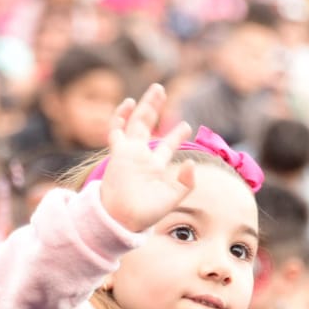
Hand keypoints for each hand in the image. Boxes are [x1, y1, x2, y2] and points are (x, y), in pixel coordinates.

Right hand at [97, 84, 194, 233]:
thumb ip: (185, 182)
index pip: (166, 145)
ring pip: (136, 122)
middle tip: (162, 91)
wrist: (122, 219)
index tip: (187, 126)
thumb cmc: (146, 213)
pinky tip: (129, 103)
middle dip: (155, 107)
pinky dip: (120, 117)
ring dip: (145, 105)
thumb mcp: (172, 198)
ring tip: (156, 89)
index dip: (176, 134)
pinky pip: (116, 131)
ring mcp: (128, 153)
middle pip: (148, 125)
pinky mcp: (118, 153)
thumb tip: (192, 163)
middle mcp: (141, 156)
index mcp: (155, 166)